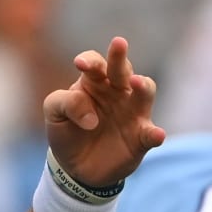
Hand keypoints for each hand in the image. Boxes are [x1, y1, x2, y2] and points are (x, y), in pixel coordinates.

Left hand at [43, 36, 164, 188]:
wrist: (75, 167)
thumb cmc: (66, 131)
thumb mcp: (54, 114)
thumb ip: (65, 103)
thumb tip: (90, 115)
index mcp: (94, 82)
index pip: (95, 64)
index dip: (90, 61)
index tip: (80, 64)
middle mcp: (117, 93)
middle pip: (122, 70)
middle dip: (119, 57)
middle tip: (118, 43)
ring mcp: (132, 114)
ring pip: (144, 93)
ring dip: (143, 86)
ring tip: (136, 83)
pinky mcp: (141, 138)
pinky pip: (151, 134)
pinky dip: (155, 134)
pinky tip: (156, 134)